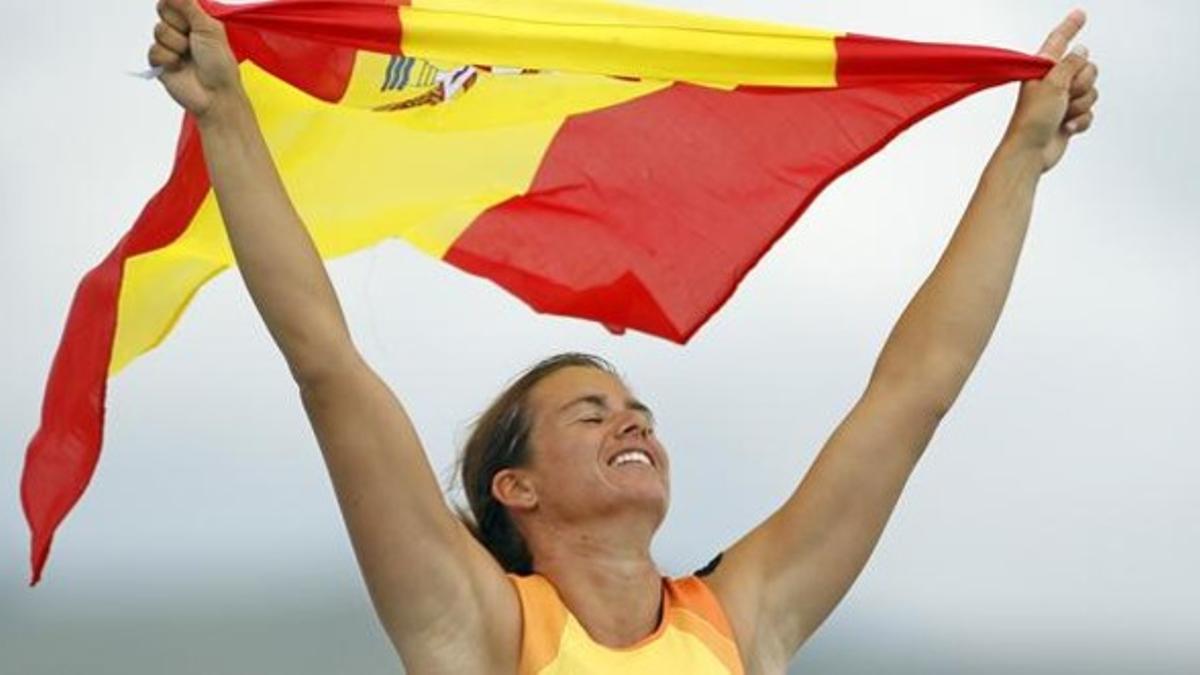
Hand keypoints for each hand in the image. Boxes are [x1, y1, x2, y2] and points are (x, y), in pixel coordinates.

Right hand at [148, 0, 242, 118]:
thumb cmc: (219, 63)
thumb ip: (189, 6)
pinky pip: (154, 51)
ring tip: (189, 57)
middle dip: (179, 26)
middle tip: (194, 41)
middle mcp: (181, 31)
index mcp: (194, 20)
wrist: (215, 94)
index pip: (171, 1)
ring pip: (158, 31)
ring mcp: (169, 46)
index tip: (189, 19)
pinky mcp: (160, 63)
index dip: (176, 7)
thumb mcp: (209, 28)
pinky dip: (168, 59)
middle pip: (162, 13)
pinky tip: (179, 67)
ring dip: (177, 45)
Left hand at [1004, 10, 1099, 172]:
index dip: (1070, 27)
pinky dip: (1081, 121)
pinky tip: (1066, 128)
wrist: (1030, 153)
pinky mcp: (1068, 117)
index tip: (1080, 13)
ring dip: (1080, 105)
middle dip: (1083, 84)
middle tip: (1064, 96)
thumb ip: (1070, 64)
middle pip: (1088, 69)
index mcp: (1042, 69)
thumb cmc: (1032, 119)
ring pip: (1092, 92)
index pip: (1059, 41)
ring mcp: (1061, 100)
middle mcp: (1053, 82)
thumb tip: (1081, 50)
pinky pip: (1089, 112)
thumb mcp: (1053, 84)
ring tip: (1061, 115)